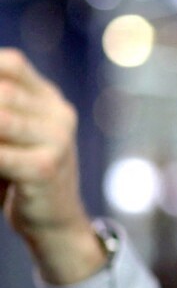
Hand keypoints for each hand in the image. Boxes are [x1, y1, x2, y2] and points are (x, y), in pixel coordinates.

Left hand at [0, 49, 102, 284]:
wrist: (55, 223)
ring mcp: (58, 141)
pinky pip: (1, 154)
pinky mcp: (46, 168)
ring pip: (2, 119)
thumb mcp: (10, 135)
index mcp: (51, 101)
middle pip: (4, 91)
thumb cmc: (21, 176)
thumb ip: (2, 110)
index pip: (13, 64)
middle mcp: (60, 116)